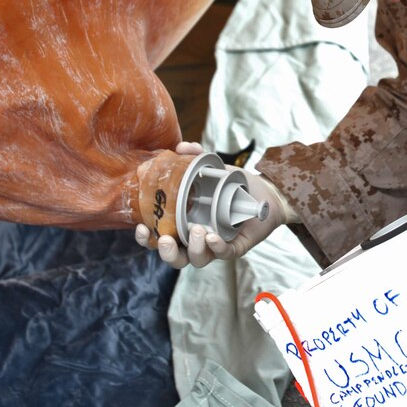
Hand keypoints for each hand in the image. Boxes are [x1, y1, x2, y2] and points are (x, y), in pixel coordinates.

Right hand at [133, 142, 290, 268]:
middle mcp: (196, 239)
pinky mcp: (234, 247)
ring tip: (197, 230)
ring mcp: (215, 246)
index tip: (142, 228)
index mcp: (184, 225)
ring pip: (197, 260)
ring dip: (193, 249)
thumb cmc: (233, 187)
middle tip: (166, 239)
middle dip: (166, 252)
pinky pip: (222, 254)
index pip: (159, 238)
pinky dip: (216, 248)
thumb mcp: (213, 170)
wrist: (264, 193)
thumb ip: (195, 158)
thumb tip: (180, 147)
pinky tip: (212, 238)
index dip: (146, 239)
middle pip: (175, 258)